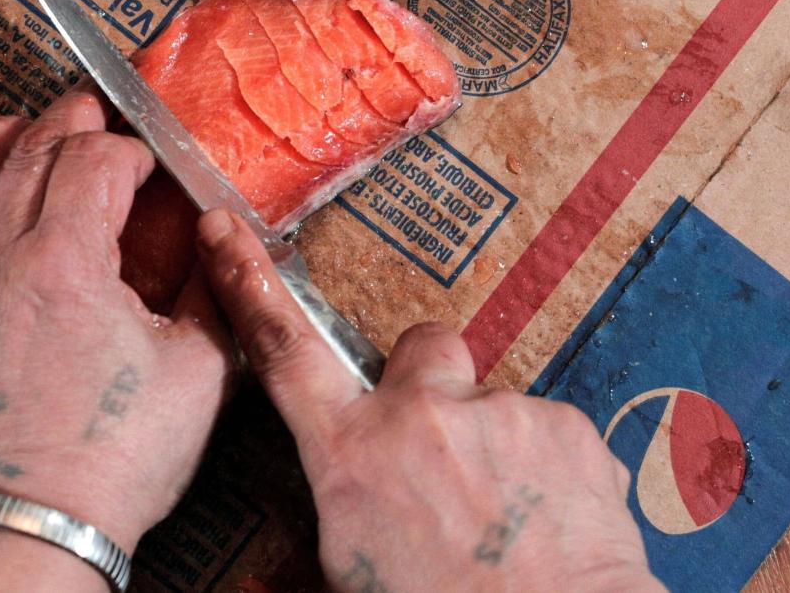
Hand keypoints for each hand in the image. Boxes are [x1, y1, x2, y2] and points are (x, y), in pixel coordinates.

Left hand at [0, 87, 232, 583]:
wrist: (32, 520)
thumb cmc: (115, 457)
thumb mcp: (199, 371)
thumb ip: (215, 291)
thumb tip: (224, 240)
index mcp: (68, 260)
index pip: (96, 157)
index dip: (131, 146)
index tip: (150, 164)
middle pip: (31, 147)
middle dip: (71, 118)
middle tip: (97, 110)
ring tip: (24, 127)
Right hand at [196, 210, 662, 592]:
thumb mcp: (349, 568)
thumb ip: (342, 502)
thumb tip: (343, 493)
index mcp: (352, 456)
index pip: (286, 351)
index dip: (249, 285)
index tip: (225, 231)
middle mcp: (420, 417)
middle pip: (421, 348)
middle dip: (431, 384)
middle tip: (445, 451)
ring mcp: (498, 415)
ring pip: (490, 406)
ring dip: (494, 445)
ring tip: (503, 517)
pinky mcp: (564, 426)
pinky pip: (546, 432)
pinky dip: (545, 469)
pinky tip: (543, 520)